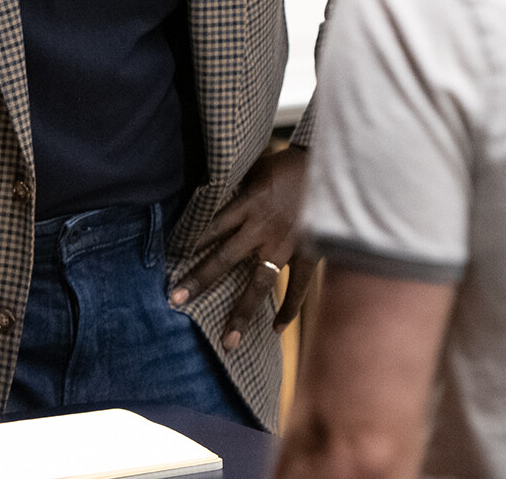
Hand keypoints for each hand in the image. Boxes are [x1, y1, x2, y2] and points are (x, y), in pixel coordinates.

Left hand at [170, 146, 314, 350]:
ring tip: (228, 341)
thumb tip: (214, 188)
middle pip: (224, 258)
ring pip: (259, 284)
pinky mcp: (310, 254)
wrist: (336, 165)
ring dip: (242, 312)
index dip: (190, 244)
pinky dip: (289, 309)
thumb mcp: (260, 166)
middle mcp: (263, 228)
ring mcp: (287, 245)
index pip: (211, 227)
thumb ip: (239, 184)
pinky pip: (298, 287)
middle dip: (199, 280)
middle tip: (176, 300)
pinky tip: (276, 329)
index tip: (169, 261)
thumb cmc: (293, 163)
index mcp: (249, 203)